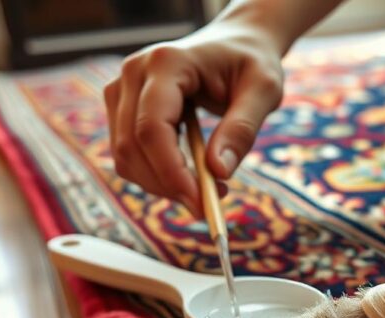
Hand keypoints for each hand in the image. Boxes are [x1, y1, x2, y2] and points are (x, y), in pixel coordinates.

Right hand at [104, 18, 284, 215]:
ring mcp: (121, 90)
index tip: (200, 203)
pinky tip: (191, 176)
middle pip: (132, 147)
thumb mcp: (263, 91)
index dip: (171, 172)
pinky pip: (129, 155)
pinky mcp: (122, 108)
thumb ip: (241, 129)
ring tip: (209, 188)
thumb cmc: (250, 64)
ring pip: (125, 157)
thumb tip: (218, 173)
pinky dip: (157, 176)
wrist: (235, 45)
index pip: (151, 128)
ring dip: (163, 185)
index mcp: (166, 62)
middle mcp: (133, 73)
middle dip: (168, 185)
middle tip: (209, 205)